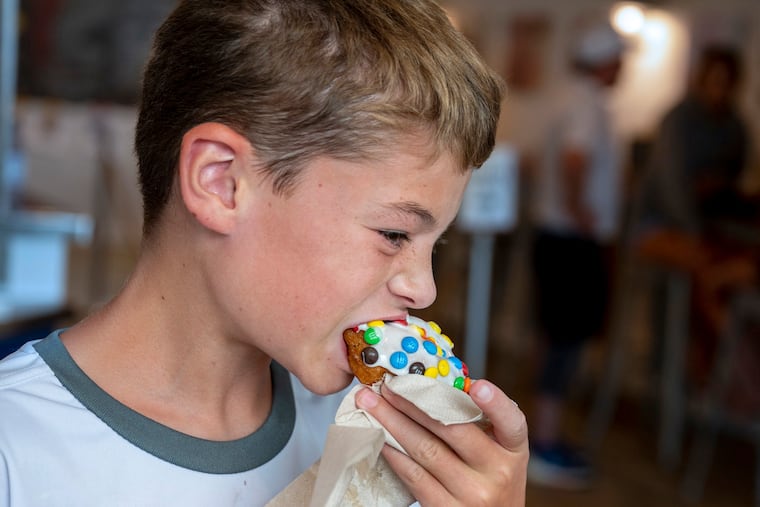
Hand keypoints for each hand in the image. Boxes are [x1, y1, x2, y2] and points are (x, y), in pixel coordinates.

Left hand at [355, 379, 527, 505]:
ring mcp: (472, 494)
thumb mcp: (499, 451)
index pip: (512, 423)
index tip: (478, 386)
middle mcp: (497, 472)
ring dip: (393, 423)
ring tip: (371, 404)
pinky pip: (414, 476)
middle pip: (451, 429)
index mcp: (513, 450)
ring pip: (425, 450)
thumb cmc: (490, 478)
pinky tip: (380, 437)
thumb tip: (431, 383)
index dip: (496, 403)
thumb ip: (477, 422)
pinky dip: (393, 453)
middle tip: (387, 384)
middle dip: (413, 402)